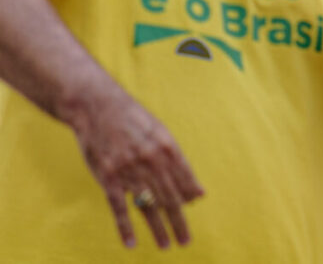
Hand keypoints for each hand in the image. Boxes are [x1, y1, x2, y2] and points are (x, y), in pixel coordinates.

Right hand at [71, 86, 203, 248]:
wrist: (97, 106)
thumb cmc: (132, 119)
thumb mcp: (158, 131)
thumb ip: (176, 158)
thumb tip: (196, 189)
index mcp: (167, 146)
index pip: (184, 177)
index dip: (190, 194)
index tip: (194, 207)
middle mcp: (151, 160)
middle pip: (169, 196)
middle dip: (179, 221)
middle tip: (185, 240)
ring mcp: (129, 170)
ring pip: (148, 205)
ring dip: (159, 228)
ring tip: (167, 245)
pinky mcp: (108, 178)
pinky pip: (119, 207)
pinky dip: (125, 226)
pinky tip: (132, 242)